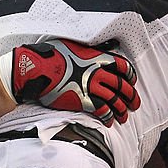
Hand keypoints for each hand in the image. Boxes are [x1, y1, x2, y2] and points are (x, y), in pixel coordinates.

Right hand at [0, 38, 139, 126]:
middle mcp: (96, 72)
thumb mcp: (70, 45)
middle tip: (135, 104)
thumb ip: (85, 50)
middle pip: (122, 86)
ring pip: (114, 101)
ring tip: (124, 117)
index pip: (122, 66)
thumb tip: (93, 49)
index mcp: (96, 57)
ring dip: (122, 110)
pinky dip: (108, 118)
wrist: (33, 70)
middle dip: (131, 96)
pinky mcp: (82, 101)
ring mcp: (90, 87)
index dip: (130, 75)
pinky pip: (102, 111)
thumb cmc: (47, 56)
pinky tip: (110, 122)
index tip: (132, 81)